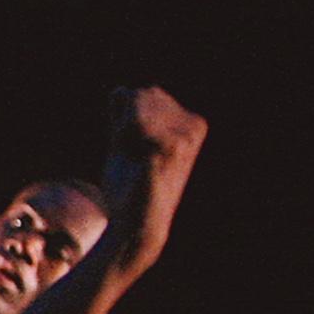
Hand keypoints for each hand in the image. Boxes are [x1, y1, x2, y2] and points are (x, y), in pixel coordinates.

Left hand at [101, 84, 207, 267]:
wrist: (135, 224)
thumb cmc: (130, 186)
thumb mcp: (126, 143)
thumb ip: (125, 116)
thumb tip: (121, 89)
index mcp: (190, 122)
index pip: (140, 93)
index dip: (122, 121)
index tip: (133, 149)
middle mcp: (192, 125)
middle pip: (138, 94)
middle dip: (123, 123)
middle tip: (131, 156)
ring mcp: (183, 135)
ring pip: (136, 105)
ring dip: (123, 133)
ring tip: (134, 160)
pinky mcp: (170, 146)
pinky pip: (134, 122)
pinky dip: (123, 140)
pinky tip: (136, 162)